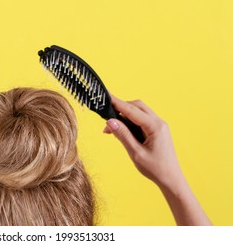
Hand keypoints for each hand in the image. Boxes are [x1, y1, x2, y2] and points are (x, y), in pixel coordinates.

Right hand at [103, 94, 210, 224]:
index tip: (106, 96)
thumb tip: (110, 122)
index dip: (117, 103)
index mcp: (155, 127)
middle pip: (136, 106)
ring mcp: (158, 125)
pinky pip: (141, 120)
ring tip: (110, 128)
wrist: (171, 179)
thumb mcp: (135, 153)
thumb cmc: (155, 168)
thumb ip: (123, 135)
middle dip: (120, 108)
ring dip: (124, 116)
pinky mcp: (156, 130)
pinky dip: (129, 122)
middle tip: (105, 116)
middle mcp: (158, 122)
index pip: (132, 110)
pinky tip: (120, 131)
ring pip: (138, 112)